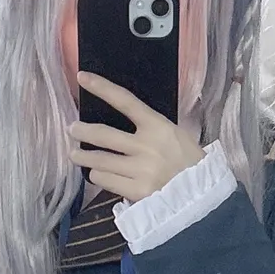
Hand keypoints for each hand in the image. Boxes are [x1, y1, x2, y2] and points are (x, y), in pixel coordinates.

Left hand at [69, 72, 201, 201]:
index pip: (125, 101)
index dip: (102, 88)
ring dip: (82, 156)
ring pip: (99, 160)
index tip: (83, 77)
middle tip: (72, 129)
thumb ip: (150, 127)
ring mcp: (140, 170)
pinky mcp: (135, 191)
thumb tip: (122, 119)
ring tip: (75, 154)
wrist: (202, 196)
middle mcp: (146, 146)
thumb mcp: (175, 135)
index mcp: (158, 126)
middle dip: (81, 131)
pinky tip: (98, 174)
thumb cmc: (189, 162)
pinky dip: (98, 176)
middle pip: (103, 134)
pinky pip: (105, 181)